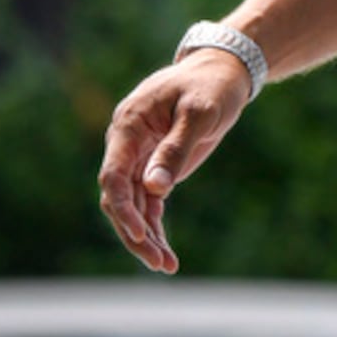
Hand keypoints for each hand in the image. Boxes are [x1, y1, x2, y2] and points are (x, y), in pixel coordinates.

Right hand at [96, 50, 252, 273]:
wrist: (223, 72)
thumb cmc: (211, 86)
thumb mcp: (199, 112)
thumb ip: (176, 148)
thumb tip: (155, 188)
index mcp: (128, 126)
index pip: (113, 175)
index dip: (121, 207)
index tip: (140, 233)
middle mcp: (126, 145)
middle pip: (118, 198)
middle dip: (135, 232)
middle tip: (159, 261)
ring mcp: (138, 157)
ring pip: (132, 206)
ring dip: (145, 236)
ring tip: (166, 265)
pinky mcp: (155, 168)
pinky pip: (147, 203)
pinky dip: (154, 226)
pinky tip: (166, 253)